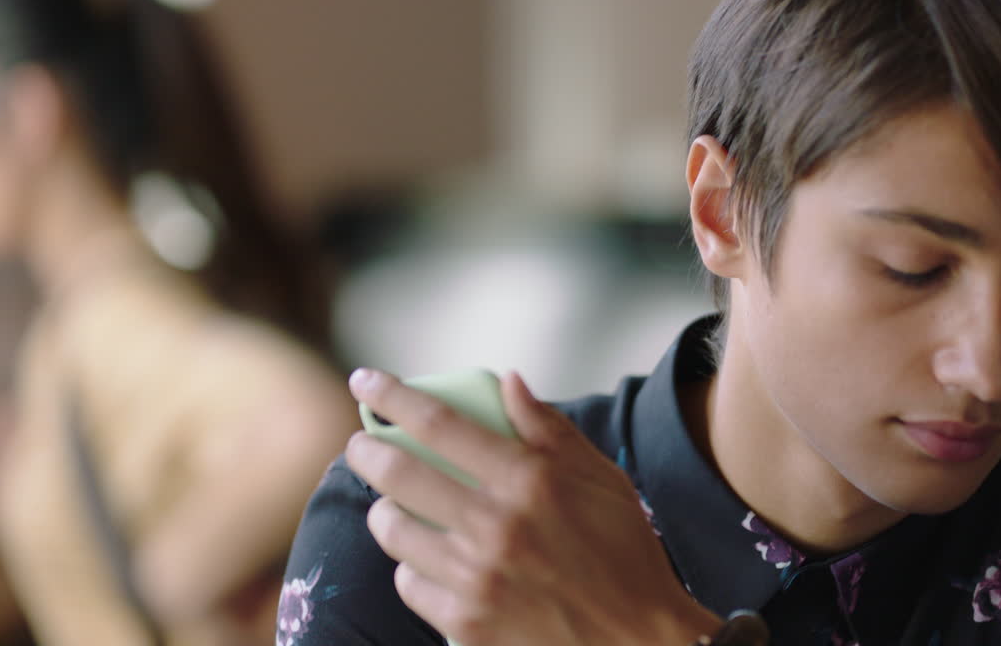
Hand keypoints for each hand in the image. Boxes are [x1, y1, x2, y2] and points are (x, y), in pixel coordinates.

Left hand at [345, 368, 721, 645]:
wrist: (640, 642)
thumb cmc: (625, 555)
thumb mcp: (601, 479)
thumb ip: (548, 428)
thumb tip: (507, 380)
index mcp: (528, 480)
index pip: (439, 424)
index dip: (392, 397)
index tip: (366, 382)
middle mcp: (495, 525)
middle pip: (398, 473)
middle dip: (366, 452)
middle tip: (360, 446)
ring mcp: (476, 578)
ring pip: (393, 531)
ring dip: (384, 511)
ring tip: (391, 507)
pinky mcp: (466, 623)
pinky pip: (409, 584)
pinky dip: (410, 568)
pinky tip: (425, 562)